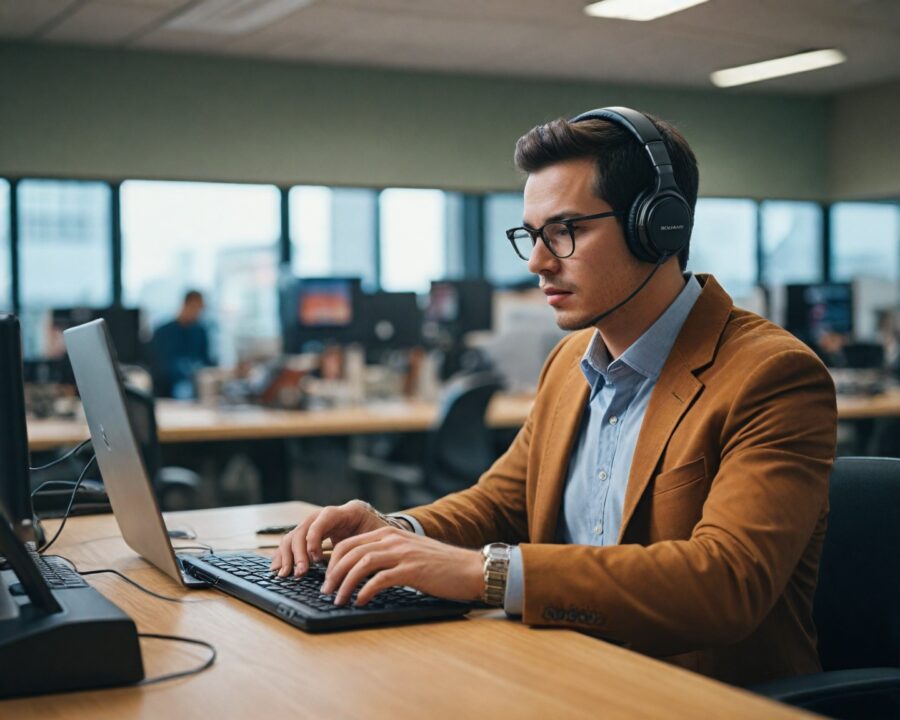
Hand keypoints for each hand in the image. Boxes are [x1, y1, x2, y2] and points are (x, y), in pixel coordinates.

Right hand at [270, 499, 387, 576]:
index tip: (316, 558)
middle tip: (300, 572)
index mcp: (349, 512)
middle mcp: (329, 516)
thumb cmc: (383, 536)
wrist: (383, 530)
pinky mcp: (312, 536)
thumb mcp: (379, 540)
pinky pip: (292, 542)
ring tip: (286, 574)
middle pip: (303, 527)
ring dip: (287, 555)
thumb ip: (366, 549)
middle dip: (298, 551)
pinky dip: (284, 555)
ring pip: (294, 535)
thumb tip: (356, 571)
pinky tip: (278, 568)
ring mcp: (318, 525)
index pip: (324, 517)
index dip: (315, 537)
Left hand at [321, 526, 484, 606]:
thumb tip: (361, 574)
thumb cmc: (440, 566)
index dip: (333, 562)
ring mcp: (402, 553)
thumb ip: (387, 556)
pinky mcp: (412, 570)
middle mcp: (393, 539)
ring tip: (338, 600)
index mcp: (390, 534)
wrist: (470, 568)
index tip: (327, 580)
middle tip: (327, 592)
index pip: (350, 544)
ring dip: (345, 584)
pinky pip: (380, 579)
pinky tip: (360, 602)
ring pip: (361, 564)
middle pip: (351, 552)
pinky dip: (365, 591)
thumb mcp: (409, 554)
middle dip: (333, 573)